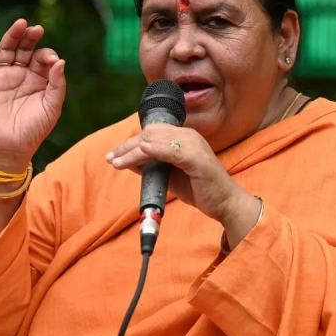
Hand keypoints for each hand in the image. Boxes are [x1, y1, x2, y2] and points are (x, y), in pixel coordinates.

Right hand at [0, 19, 66, 169]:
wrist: (10, 148)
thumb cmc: (34, 130)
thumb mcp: (52, 107)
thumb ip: (57, 84)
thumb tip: (60, 61)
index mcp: (39, 80)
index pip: (43, 59)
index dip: (47, 56)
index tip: (51, 62)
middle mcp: (22, 75)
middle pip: (25, 49)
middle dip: (31, 38)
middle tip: (37, 29)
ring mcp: (4, 77)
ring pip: (7, 50)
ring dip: (12, 36)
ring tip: (21, 24)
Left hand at [106, 124, 252, 224]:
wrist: (225, 203)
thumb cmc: (199, 189)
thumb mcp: (170, 175)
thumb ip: (152, 165)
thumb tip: (128, 160)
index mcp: (184, 136)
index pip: (151, 132)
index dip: (130, 142)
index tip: (114, 154)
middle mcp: (189, 136)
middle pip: (150, 134)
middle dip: (127, 146)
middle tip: (111, 158)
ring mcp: (194, 145)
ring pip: (156, 141)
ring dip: (133, 151)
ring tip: (117, 162)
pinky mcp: (197, 158)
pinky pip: (172, 151)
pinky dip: (154, 150)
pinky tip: (141, 153)